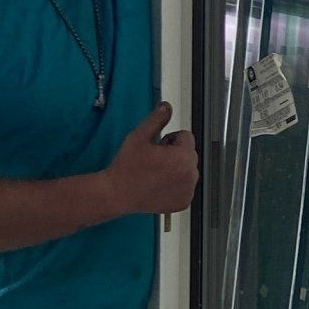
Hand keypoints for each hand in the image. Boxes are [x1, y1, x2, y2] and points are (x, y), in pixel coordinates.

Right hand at [105, 102, 198, 218]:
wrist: (117, 194)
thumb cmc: (127, 166)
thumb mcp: (139, 136)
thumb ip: (156, 119)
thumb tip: (167, 106)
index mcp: (183, 156)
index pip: (186, 137)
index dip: (169, 139)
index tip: (156, 147)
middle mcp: (191, 174)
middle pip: (189, 154)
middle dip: (175, 153)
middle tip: (154, 160)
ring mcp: (189, 190)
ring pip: (188, 170)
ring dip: (177, 169)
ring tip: (155, 173)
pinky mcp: (184, 202)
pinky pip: (185, 187)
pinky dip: (176, 185)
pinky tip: (158, 186)